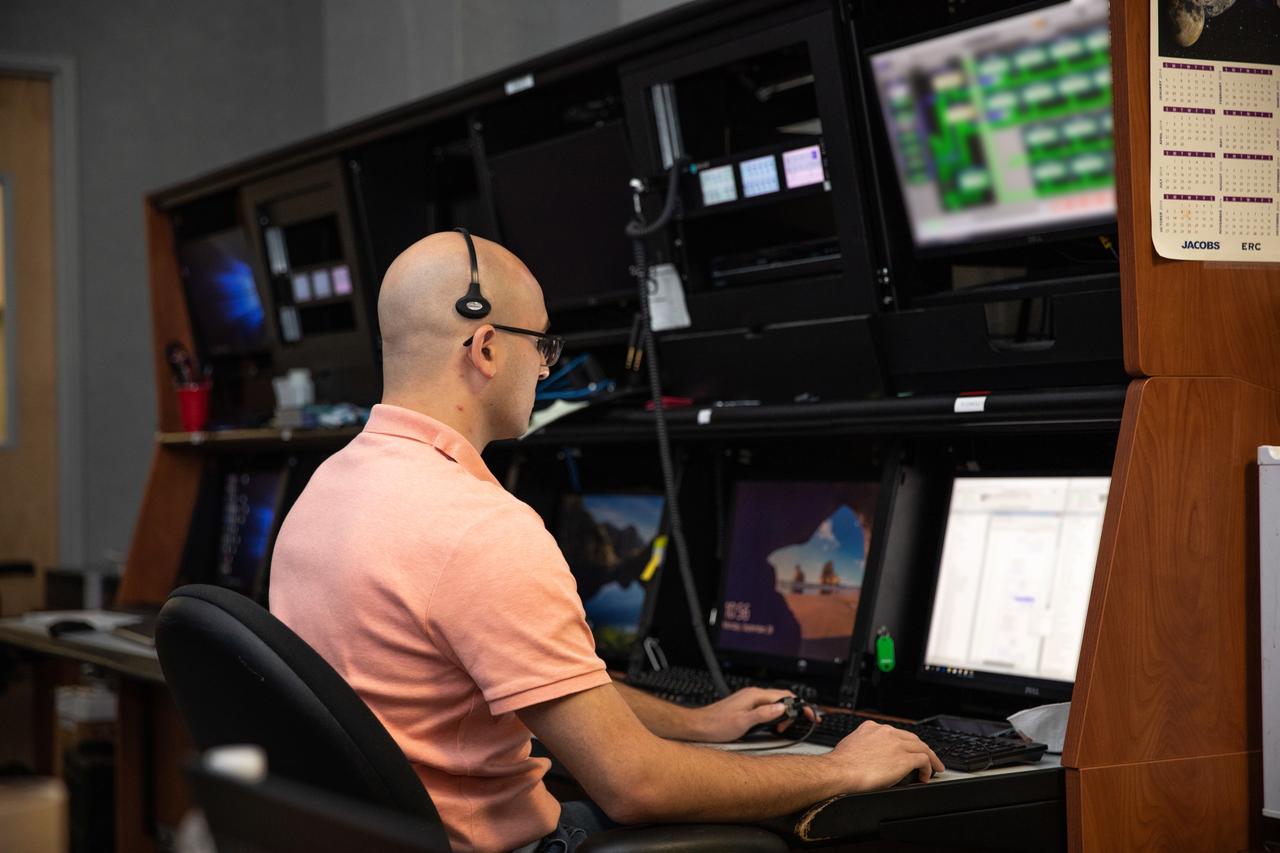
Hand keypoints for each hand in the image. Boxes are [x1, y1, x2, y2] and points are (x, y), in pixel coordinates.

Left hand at [689, 688, 817, 742]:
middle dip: (793, 711)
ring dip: (783, 715)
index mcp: (755, 695)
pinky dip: (774, 716)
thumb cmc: (717, 725)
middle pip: (782, 698)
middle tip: (795, 726)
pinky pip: (767, 708)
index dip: (800, 706)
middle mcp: (753, 695)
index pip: (785, 696)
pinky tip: (772, 727)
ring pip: (775, 704)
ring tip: (783, 729)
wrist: (699, 726)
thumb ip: (764, 714)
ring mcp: (750, 700)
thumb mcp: (743, 722)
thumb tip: (783, 707)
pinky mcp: (746, 707)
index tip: (810, 715)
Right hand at [828, 720, 943, 789]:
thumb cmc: (840, 764)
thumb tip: (864, 756)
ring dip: (930, 758)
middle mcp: (886, 732)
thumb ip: (861, 745)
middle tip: (926, 758)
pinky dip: (929, 768)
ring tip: (934, 767)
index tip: (906, 750)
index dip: (904, 743)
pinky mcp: (904, 758)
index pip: (895, 733)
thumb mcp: (850, 745)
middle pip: (911, 738)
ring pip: (922, 747)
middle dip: (921, 748)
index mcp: (871, 727)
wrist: (840, 771)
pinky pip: (924, 760)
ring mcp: (897, 744)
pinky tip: (926, 776)